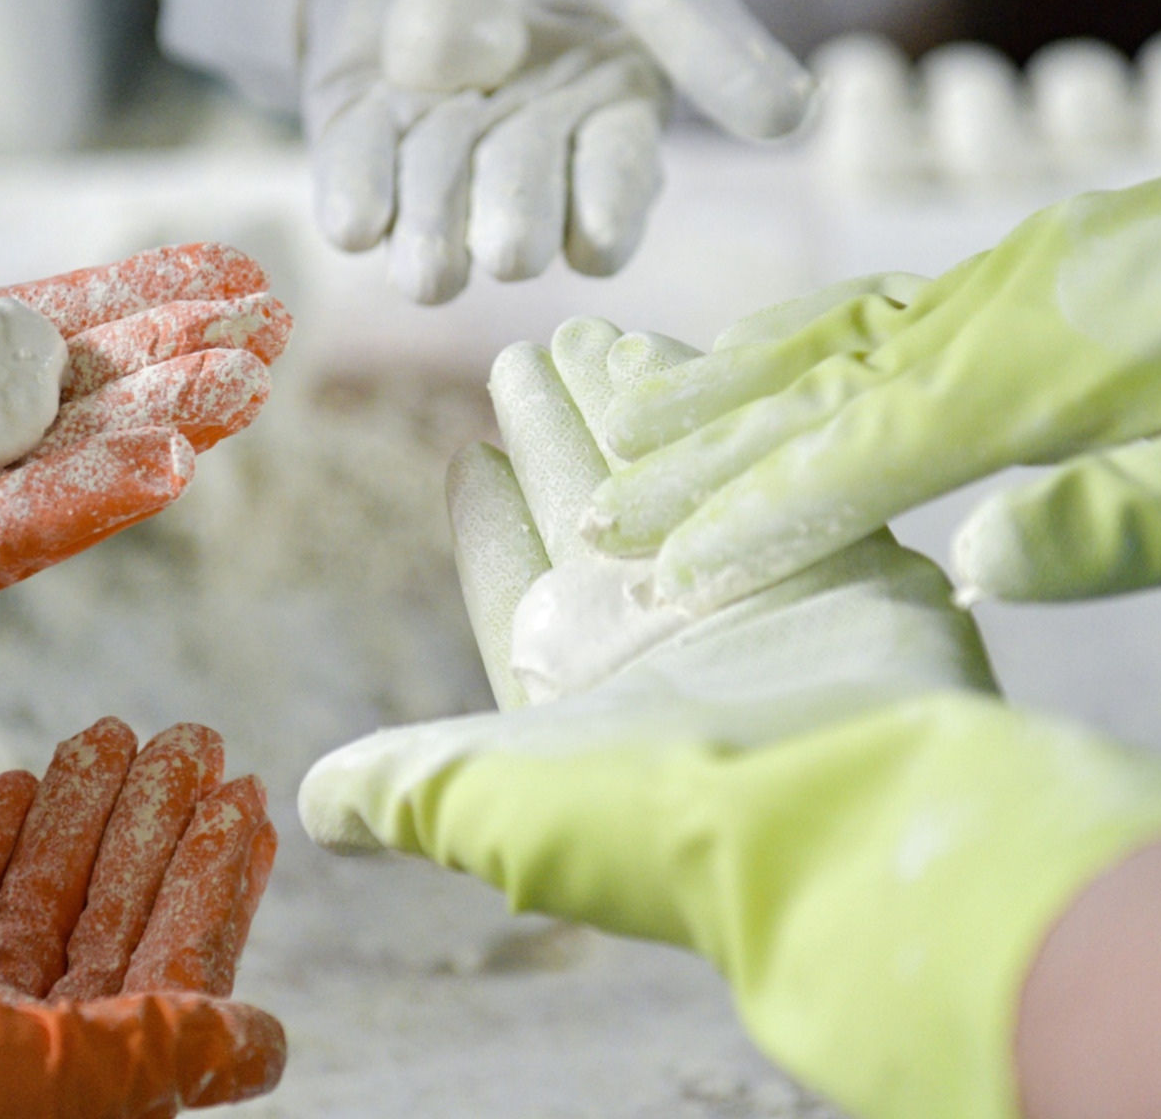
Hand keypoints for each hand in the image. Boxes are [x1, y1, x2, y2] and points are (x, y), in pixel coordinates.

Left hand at [0, 92, 290, 694]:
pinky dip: (85, 505)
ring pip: (54, 477)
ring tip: (249, 381)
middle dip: (166, 365)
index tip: (208, 270)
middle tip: (266, 326)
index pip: (20, 336)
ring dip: (156, 431)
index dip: (117, 302)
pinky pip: (0, 545)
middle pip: (64, 407)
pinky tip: (168, 461)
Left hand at [159, 0, 811, 303]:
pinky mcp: (359, 157)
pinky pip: (352, 198)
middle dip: (512, 220)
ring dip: (431, 224)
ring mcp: (439, 174)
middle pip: (519, 222)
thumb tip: (795, 113)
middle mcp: (524, 176)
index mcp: (605, 139)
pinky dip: (355, 205)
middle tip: (507, 231)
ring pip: (433, 228)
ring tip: (430, 239)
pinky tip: (357, 224)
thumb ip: (703, 31)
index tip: (596, 237)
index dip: (604, 217)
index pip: (612, 199)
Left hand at [298, 316, 1160, 1118]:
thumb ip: (403, 784)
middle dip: (553, 433)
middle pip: (589, 509)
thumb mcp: (489, 800)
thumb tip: (312, 808)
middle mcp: (657, 640)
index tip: (465, 456)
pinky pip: (772, 466)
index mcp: (569, 685)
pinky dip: (738, 418)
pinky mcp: (842, 563)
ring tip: (598, 334)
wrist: (848, 827)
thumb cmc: (654, 821)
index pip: (514, 579)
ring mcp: (750, 597)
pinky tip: (707, 360)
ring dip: (634, 409)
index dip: (487, 522)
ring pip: (675, 476)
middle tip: (522, 354)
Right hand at [586, 90, 1160, 610]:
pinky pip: (865, 304)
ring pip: (824, 336)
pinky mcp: (1018, 266)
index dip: (755, 515)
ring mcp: (998, 276)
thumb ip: (1145, 517)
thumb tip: (978, 564)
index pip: (859, 455)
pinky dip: (781, 338)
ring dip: (718, 389)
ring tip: (620, 427)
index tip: (661, 570)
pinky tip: (745, 357)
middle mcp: (993, 310)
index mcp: (1044, 371)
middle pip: (812, 392)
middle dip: (700, 460)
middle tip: (597, 515)